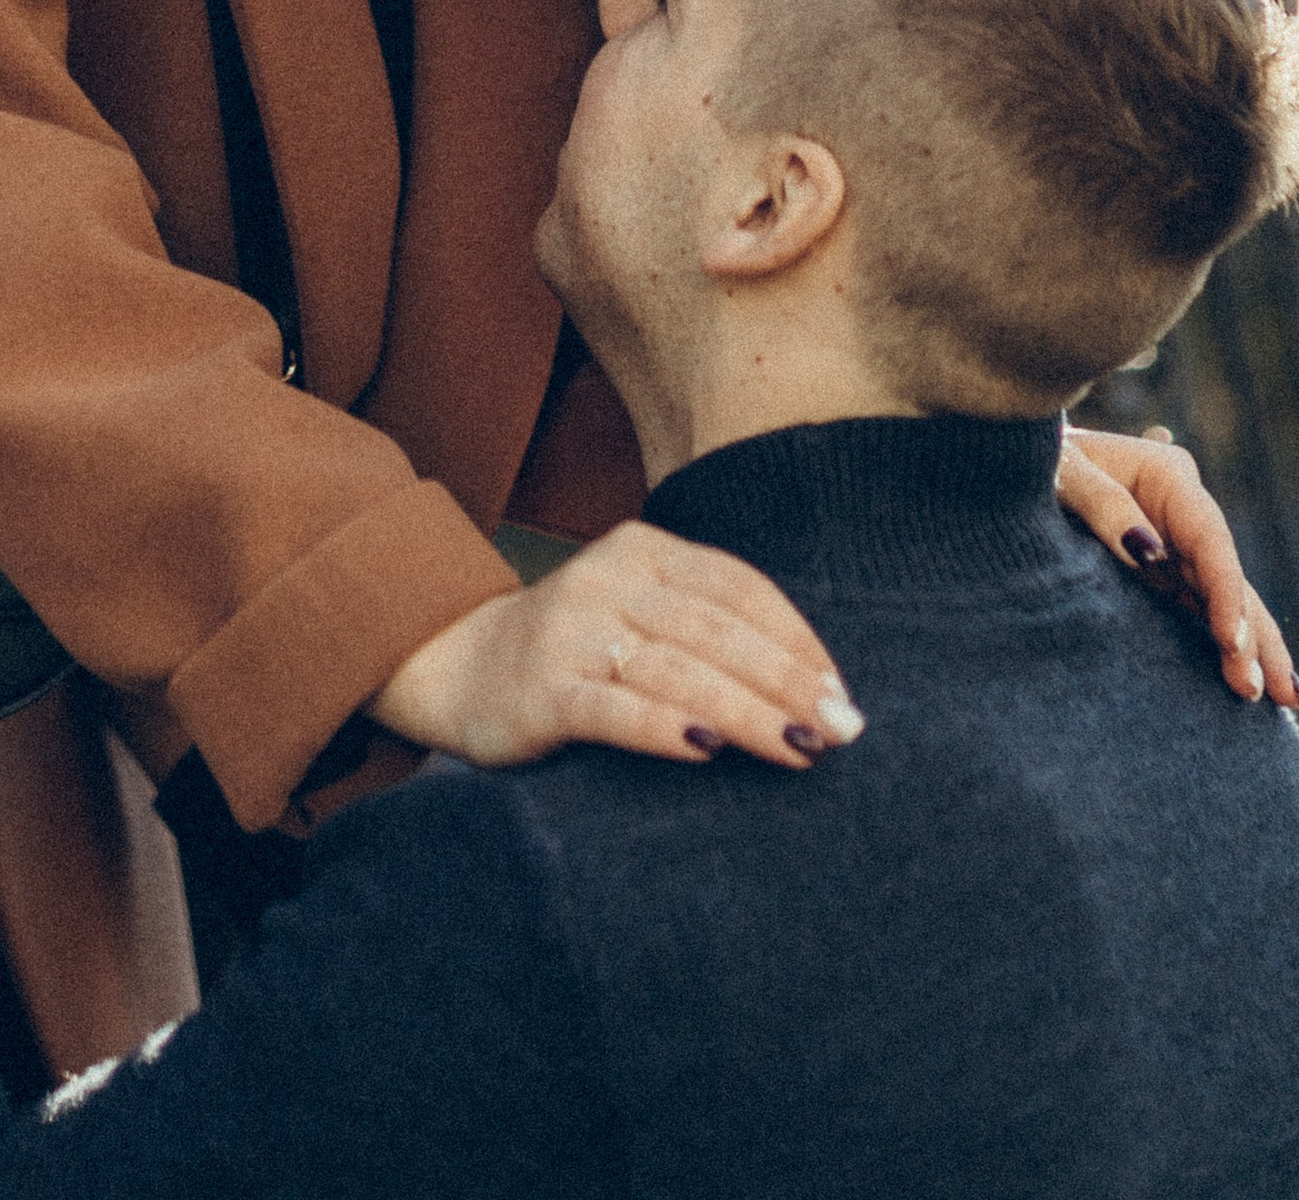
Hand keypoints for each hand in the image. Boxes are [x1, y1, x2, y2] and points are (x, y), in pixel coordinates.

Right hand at [368, 519, 860, 771]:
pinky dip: (661, 726)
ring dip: (744, 712)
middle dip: (785, 682)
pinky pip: (609, 708)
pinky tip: (703, 750)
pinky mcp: (540, 689)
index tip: (840, 693)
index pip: (738, 586)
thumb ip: (708, 628)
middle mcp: (607, 578)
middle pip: (715, 629)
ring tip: (797, 749)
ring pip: (674, 668)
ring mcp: (570, 631)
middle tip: (838, 731)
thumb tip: (815, 688)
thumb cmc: (578, 650)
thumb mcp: (641, 612)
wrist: (458, 665)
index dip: (795, 639)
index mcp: (643, 548)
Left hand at [1058, 425, 1298, 706]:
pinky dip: (1225, 643)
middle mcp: (1181, 510)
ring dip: (1251, 647)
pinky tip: (1251, 678)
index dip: (1226, 592)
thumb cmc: (1031, 462)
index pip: (1210, 539)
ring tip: (1284, 700)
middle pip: (1229, 576)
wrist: (1004, 466)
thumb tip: (1152, 555)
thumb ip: (1102, 505)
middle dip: (1253, 634)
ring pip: (1224, 600)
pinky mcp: (1161, 573)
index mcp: (1166, 476)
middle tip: (1270, 693)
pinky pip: (1199, 610)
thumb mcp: (1060, 473)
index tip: (1233, 643)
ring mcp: (1174, 543)